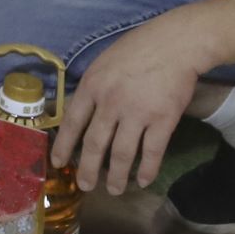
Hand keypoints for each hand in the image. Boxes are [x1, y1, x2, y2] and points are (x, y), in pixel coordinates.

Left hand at [48, 18, 210, 194]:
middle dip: (88, 170)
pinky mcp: (163, 120)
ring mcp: (137, 113)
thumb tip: (84, 112)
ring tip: (114, 190)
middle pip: (95, 144)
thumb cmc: (138, 48)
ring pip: (122, 154)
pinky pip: (152, 152)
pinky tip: (143, 180)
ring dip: (117, 176)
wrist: (175, 43)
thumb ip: (94, 88)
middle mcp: (110, 103)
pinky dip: (147, 170)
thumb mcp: (103, 63)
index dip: (64, 146)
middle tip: (85, 187)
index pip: (72, 123)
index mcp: (92, 87)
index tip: (59, 163)